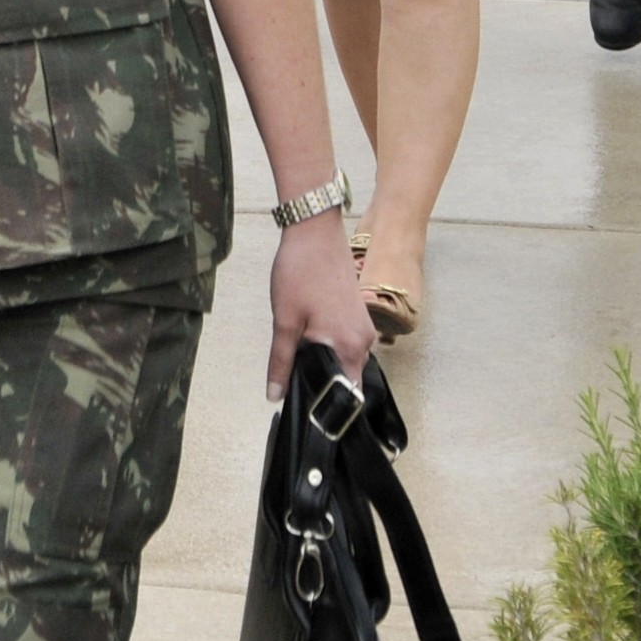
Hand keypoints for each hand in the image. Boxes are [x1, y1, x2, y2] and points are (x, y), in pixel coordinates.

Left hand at [265, 209, 373, 400]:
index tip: (306, 409)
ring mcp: (363, 326)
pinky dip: (327, 344)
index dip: (326, 405)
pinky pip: (344, 341)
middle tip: (290, 380)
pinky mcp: (357, 313)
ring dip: (322, 360)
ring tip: (295, 355)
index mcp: (351, 346)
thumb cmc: (300, 272)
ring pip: (343, 357)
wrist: (315, 231)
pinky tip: (306, 335)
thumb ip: (281, 361)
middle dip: (320, 381)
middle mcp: (365, 340)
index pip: (347, 392)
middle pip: (344, 376)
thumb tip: (275, 395)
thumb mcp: (285, 321)